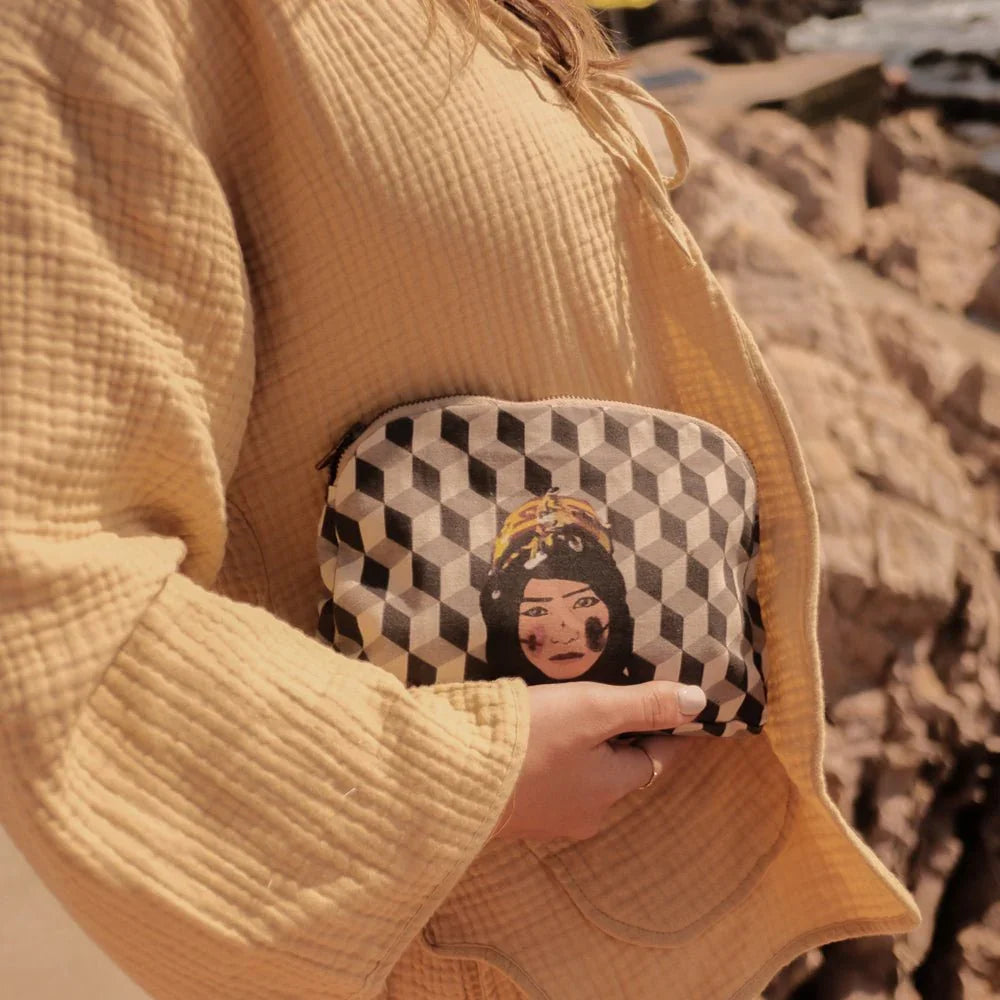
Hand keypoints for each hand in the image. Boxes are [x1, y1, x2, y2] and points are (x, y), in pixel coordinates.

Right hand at [489, 680, 706, 842]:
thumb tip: (699, 702)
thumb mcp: (591, 709)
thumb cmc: (528, 739)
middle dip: (618, 736)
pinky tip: (532, 734)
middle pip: (617, 768)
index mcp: (610, 789)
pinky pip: (547, 779)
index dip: (664, 728)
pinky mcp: (512, 810)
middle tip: (611, 695)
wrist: (447, 775)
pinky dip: (549, 757)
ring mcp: (546, 817)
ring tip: (569, 709)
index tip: (667, 702)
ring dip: (581, 747)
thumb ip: (644, 705)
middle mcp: (584, 813)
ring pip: (581, 775)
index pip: (656, 757)